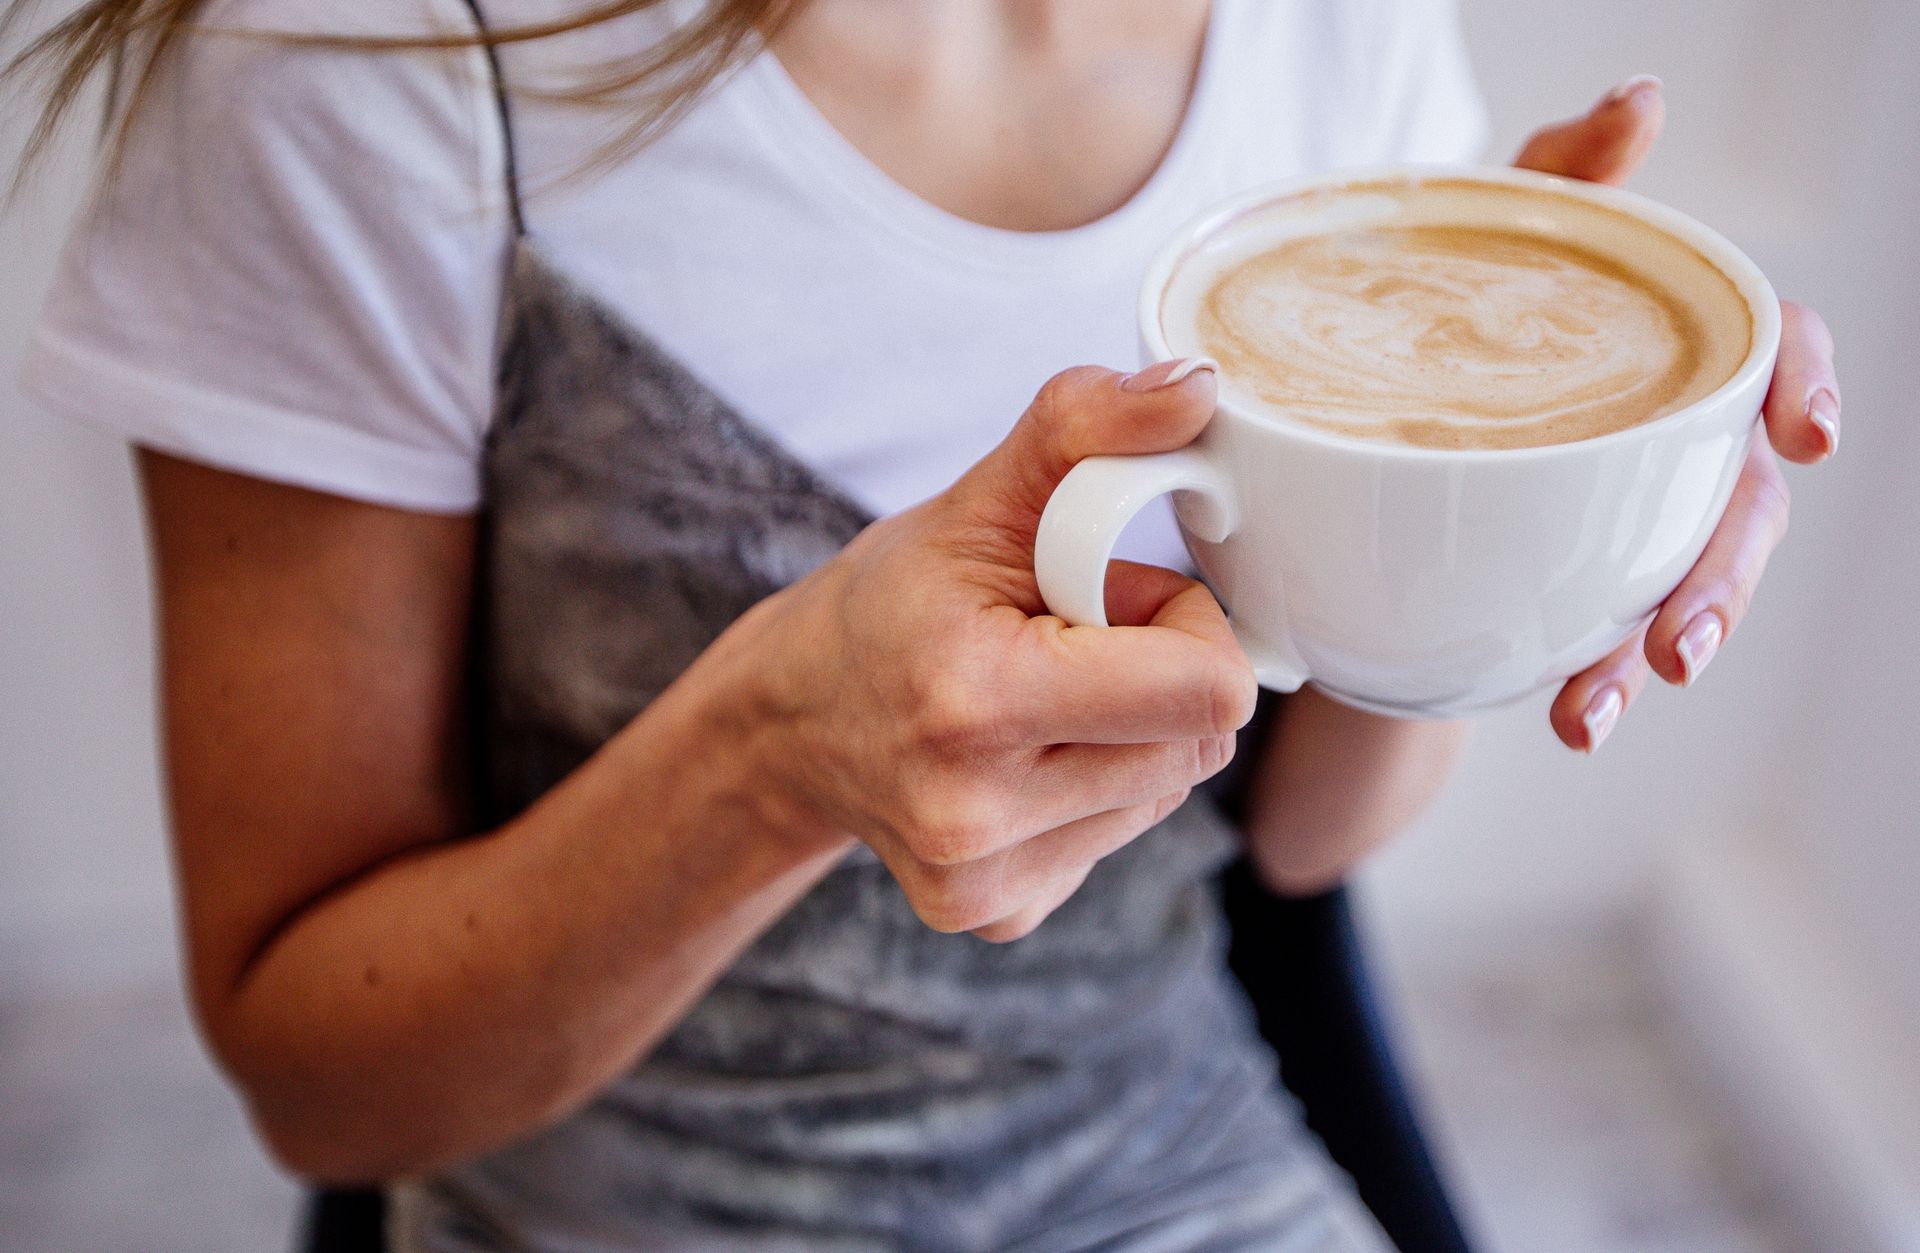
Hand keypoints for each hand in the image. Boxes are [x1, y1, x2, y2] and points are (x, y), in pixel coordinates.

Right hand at [708, 360, 1254, 940]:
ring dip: (1130, 730)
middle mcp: (977, 817)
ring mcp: (986, 882)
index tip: (1115, 596)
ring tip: (1034, 697)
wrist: (789, 722)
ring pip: (1171, 789)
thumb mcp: (976, 501)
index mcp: (976, 705)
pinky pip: (1122, 837)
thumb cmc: (889, 604)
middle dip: (1158, 672)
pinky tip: (1017, 760)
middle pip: (1201, 742)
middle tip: (1066, 642)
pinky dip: (1095, 787)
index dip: (1185, 626)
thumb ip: (1084, 431)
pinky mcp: (999, 915)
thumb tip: (1199, 388)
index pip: (1208, 690)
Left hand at [1513, 77, 1840, 750]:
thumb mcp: (1496, 232)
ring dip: (1651, 652)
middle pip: (1740, 505)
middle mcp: (1675, 437)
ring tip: (1592, 711)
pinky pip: (1606, 632)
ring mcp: (1635, 513)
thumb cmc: (1461, 304)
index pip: (1776, 352)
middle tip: (1682, 642)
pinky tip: (1567, 718)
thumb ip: (1568, 173)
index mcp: (1679, 348)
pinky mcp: (1582, 573)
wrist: (1360, 421)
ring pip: (1682, 585)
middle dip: (1721, 579)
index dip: (1809, 383)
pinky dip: (1593, 681)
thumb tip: (1641, 99)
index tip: (1809, 435)